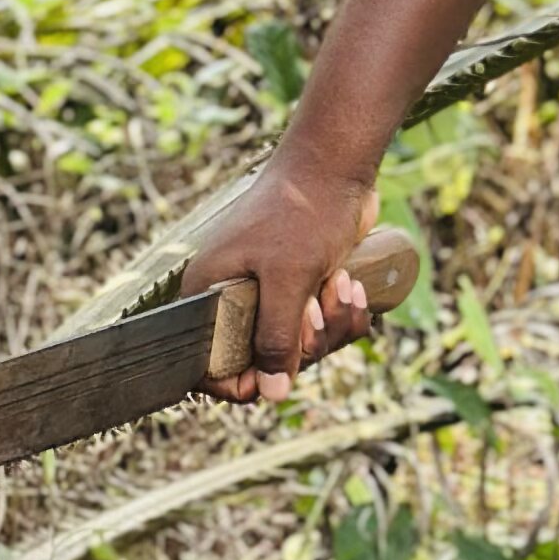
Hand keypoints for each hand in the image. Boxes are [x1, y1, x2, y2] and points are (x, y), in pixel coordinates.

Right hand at [182, 149, 379, 398]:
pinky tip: (351, 283)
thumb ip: (276, 337)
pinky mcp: (301, 290)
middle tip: (317, 308)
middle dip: (304, 343)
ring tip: (341, 285)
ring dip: (332, 325)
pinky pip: (323, 328)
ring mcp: (270, 294)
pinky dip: (343, 313)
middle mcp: (233, 298)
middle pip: (264, 360)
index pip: (206, 363)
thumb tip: (270, 393)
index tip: (273, 380)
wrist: (336, 166)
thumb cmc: (302, 212)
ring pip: (301, 346)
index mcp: (208, 294)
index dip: (237, 382)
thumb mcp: (287, 278)